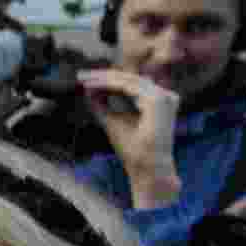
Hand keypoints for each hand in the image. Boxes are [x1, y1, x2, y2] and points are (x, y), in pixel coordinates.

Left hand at [79, 69, 181, 207]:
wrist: (147, 169)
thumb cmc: (134, 151)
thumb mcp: (113, 122)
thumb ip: (103, 106)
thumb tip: (89, 90)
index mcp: (157, 101)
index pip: (130, 84)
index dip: (107, 80)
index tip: (86, 80)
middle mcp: (164, 95)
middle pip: (129, 78)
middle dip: (103, 76)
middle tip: (81, 76)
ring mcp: (163, 96)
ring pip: (128, 80)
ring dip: (104, 79)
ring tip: (85, 80)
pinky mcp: (157, 100)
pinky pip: (129, 87)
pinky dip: (110, 85)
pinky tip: (93, 86)